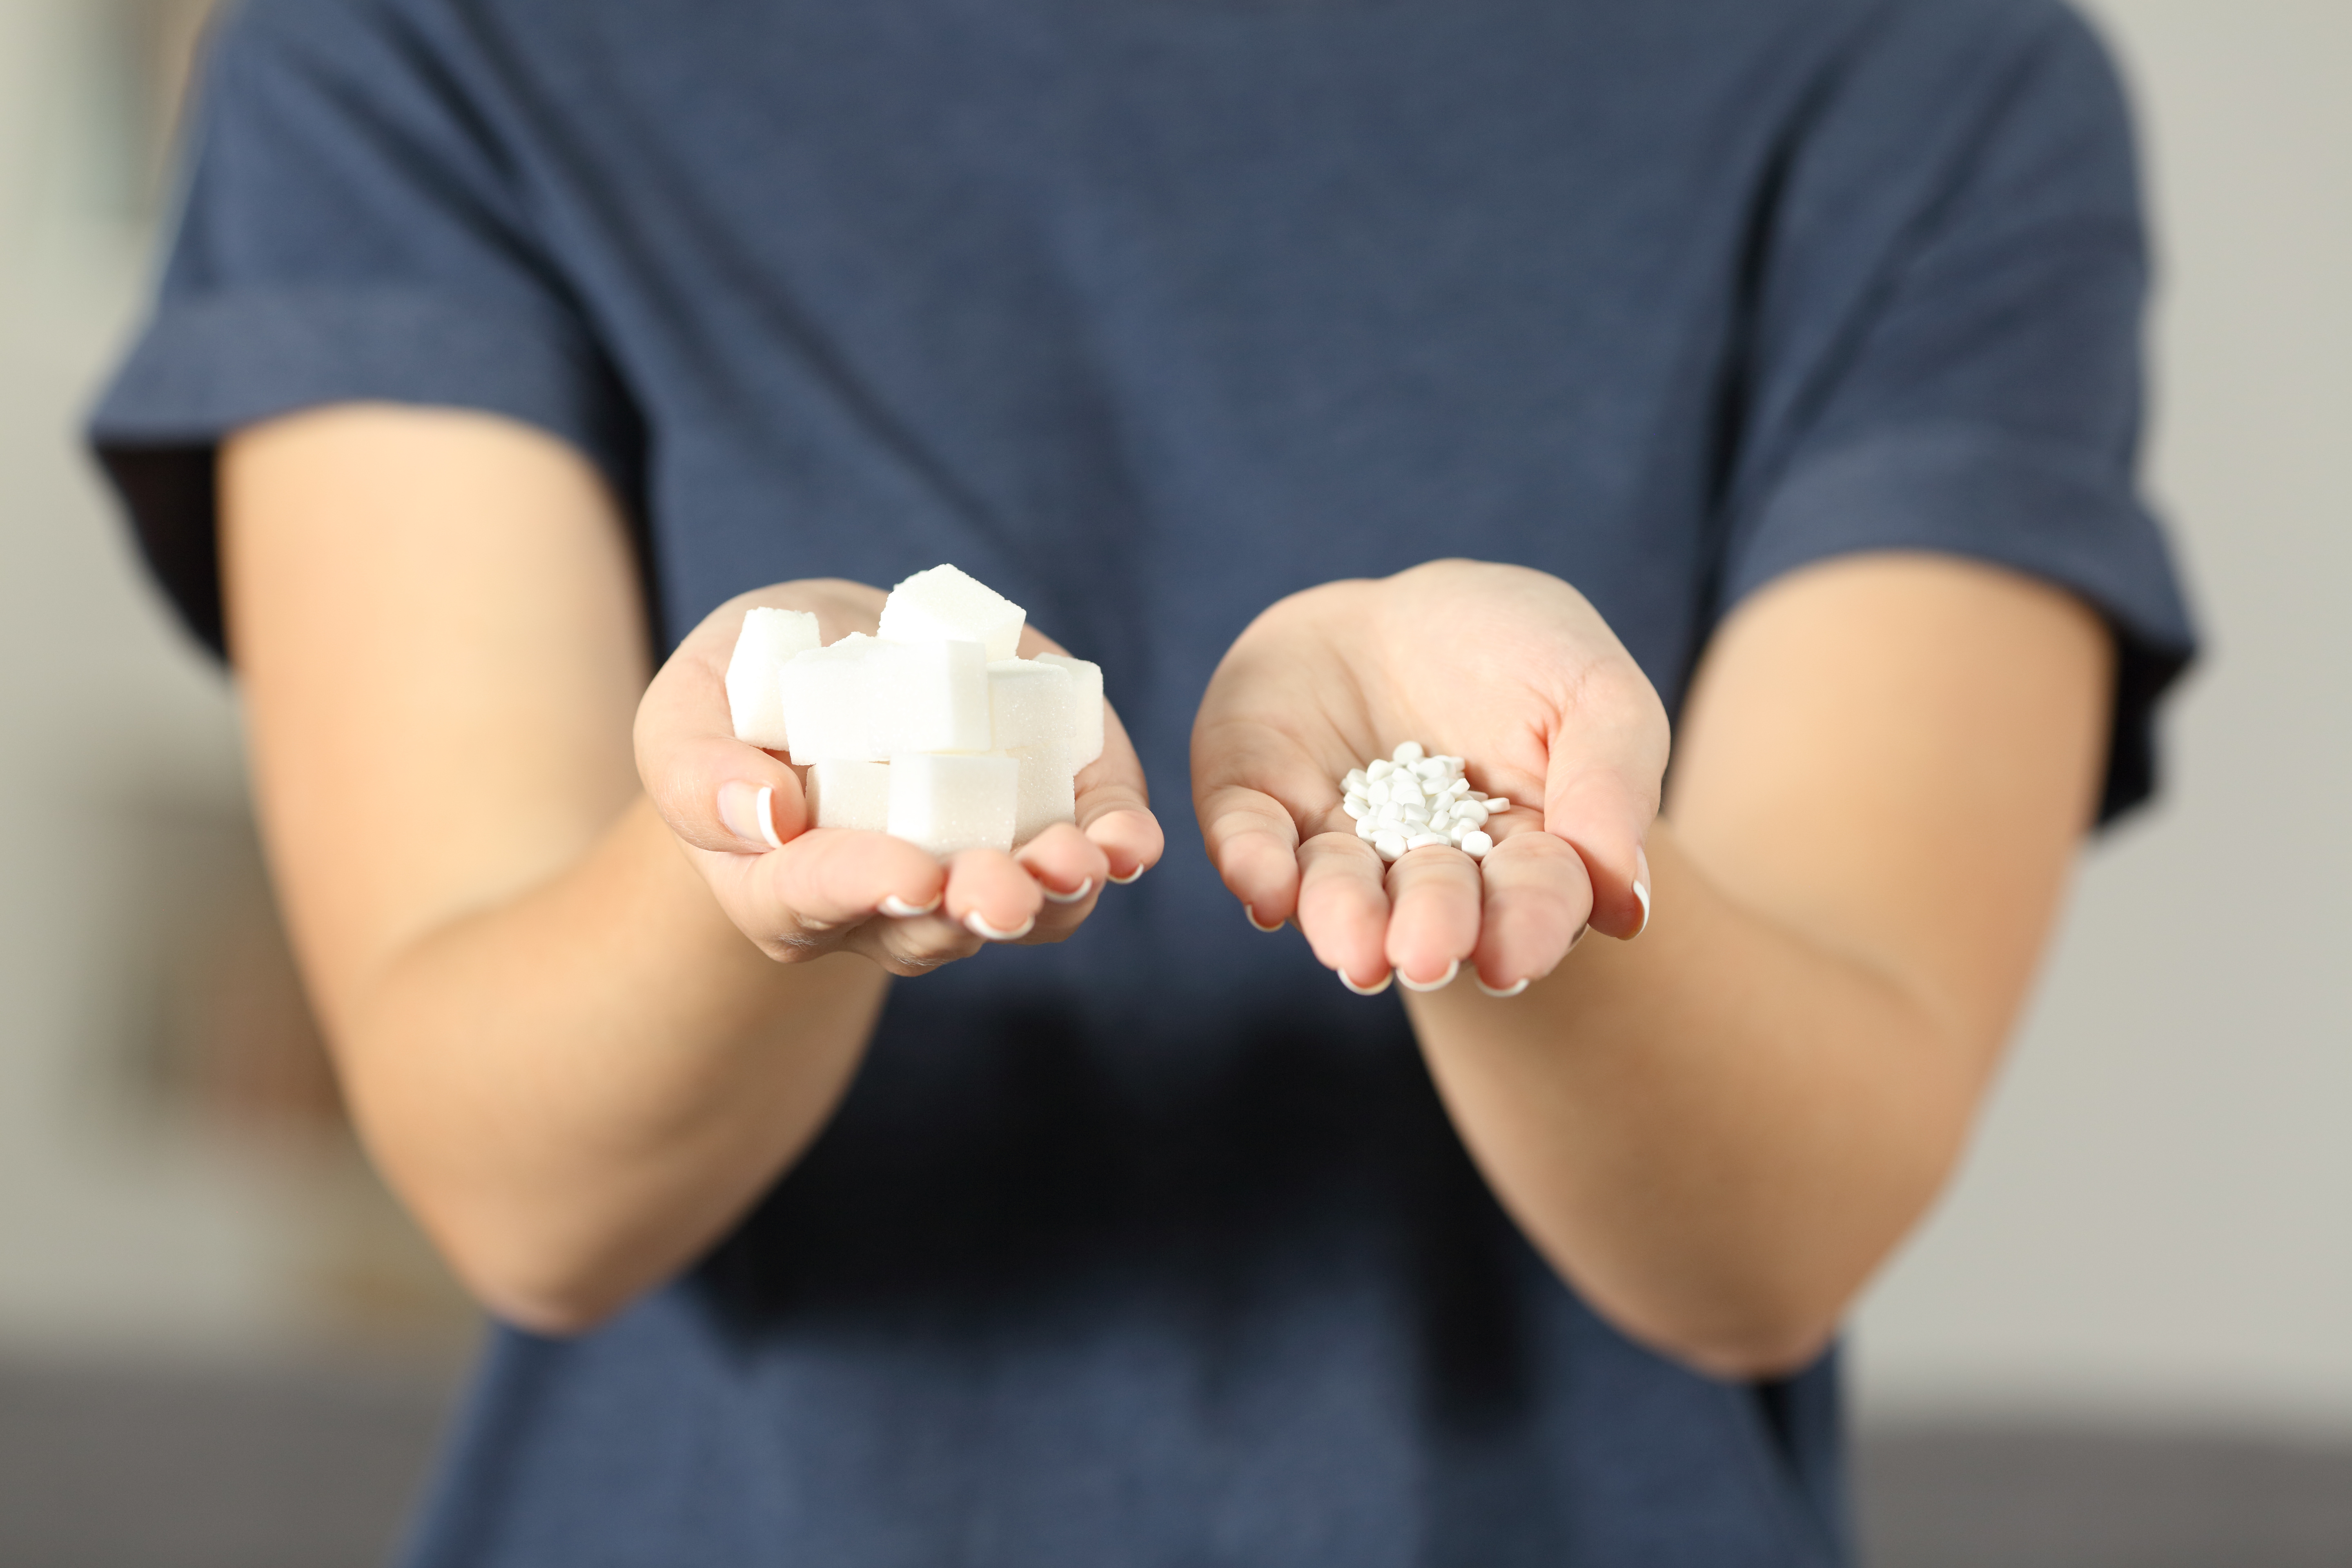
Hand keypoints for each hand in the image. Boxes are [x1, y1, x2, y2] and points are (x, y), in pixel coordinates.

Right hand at [637, 580, 1162, 973]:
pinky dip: (1114, 848)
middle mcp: (886, 901)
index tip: (908, 873)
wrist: (836, 651)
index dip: (859, 887)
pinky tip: (1130, 840)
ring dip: (1056, 891)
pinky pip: (1084, 862)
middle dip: (973, 905)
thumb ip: (699, 769)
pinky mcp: (1042, 825)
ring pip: (1023, 912)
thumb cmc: (746, 687)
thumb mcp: (689, 705)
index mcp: (784, 885)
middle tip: (1001, 891)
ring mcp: (972, 870)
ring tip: (1079, 860)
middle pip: (930, 926)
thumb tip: (762, 815)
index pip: (813, 899)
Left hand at [1192, 560, 1667, 994]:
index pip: (1530, 901)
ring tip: (1351, 946)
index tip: (1514, 958)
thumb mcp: (1594, 693)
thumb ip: (1613, 788)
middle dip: (1428, 929)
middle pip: (1428, 907)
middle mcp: (1420, 870)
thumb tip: (1624, 905)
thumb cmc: (1523, 655)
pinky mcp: (1257, 799)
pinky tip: (1264, 891)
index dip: (1525, 929)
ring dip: (1341, 917)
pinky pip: (1248, 838)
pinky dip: (1254, 863)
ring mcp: (1336, 839)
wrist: (1413, 609)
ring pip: (1334, 890)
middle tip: (1425, 953)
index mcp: (1518, 858)